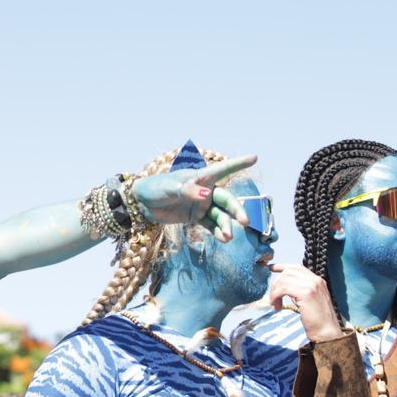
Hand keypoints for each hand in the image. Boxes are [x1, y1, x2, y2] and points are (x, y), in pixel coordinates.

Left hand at [130, 155, 256, 241]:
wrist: (142, 202)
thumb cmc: (156, 187)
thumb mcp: (171, 188)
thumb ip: (189, 191)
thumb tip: (207, 194)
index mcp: (200, 178)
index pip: (222, 169)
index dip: (238, 163)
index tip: (254, 157)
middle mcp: (205, 191)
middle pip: (226, 200)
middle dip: (236, 210)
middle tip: (244, 221)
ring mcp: (202, 205)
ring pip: (220, 215)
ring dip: (226, 225)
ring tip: (227, 236)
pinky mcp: (195, 218)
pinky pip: (211, 225)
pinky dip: (218, 232)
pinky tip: (223, 239)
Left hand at [268, 264, 344, 342]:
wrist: (327, 333)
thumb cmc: (317, 321)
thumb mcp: (310, 301)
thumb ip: (301, 290)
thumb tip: (284, 286)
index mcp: (318, 281)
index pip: (297, 267)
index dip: (282, 267)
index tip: (271, 268)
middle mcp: (316, 280)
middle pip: (288, 272)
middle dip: (276, 283)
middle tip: (272, 297)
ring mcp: (312, 285)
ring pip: (284, 279)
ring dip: (275, 291)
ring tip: (275, 304)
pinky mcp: (306, 293)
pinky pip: (284, 288)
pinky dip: (276, 296)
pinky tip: (277, 306)